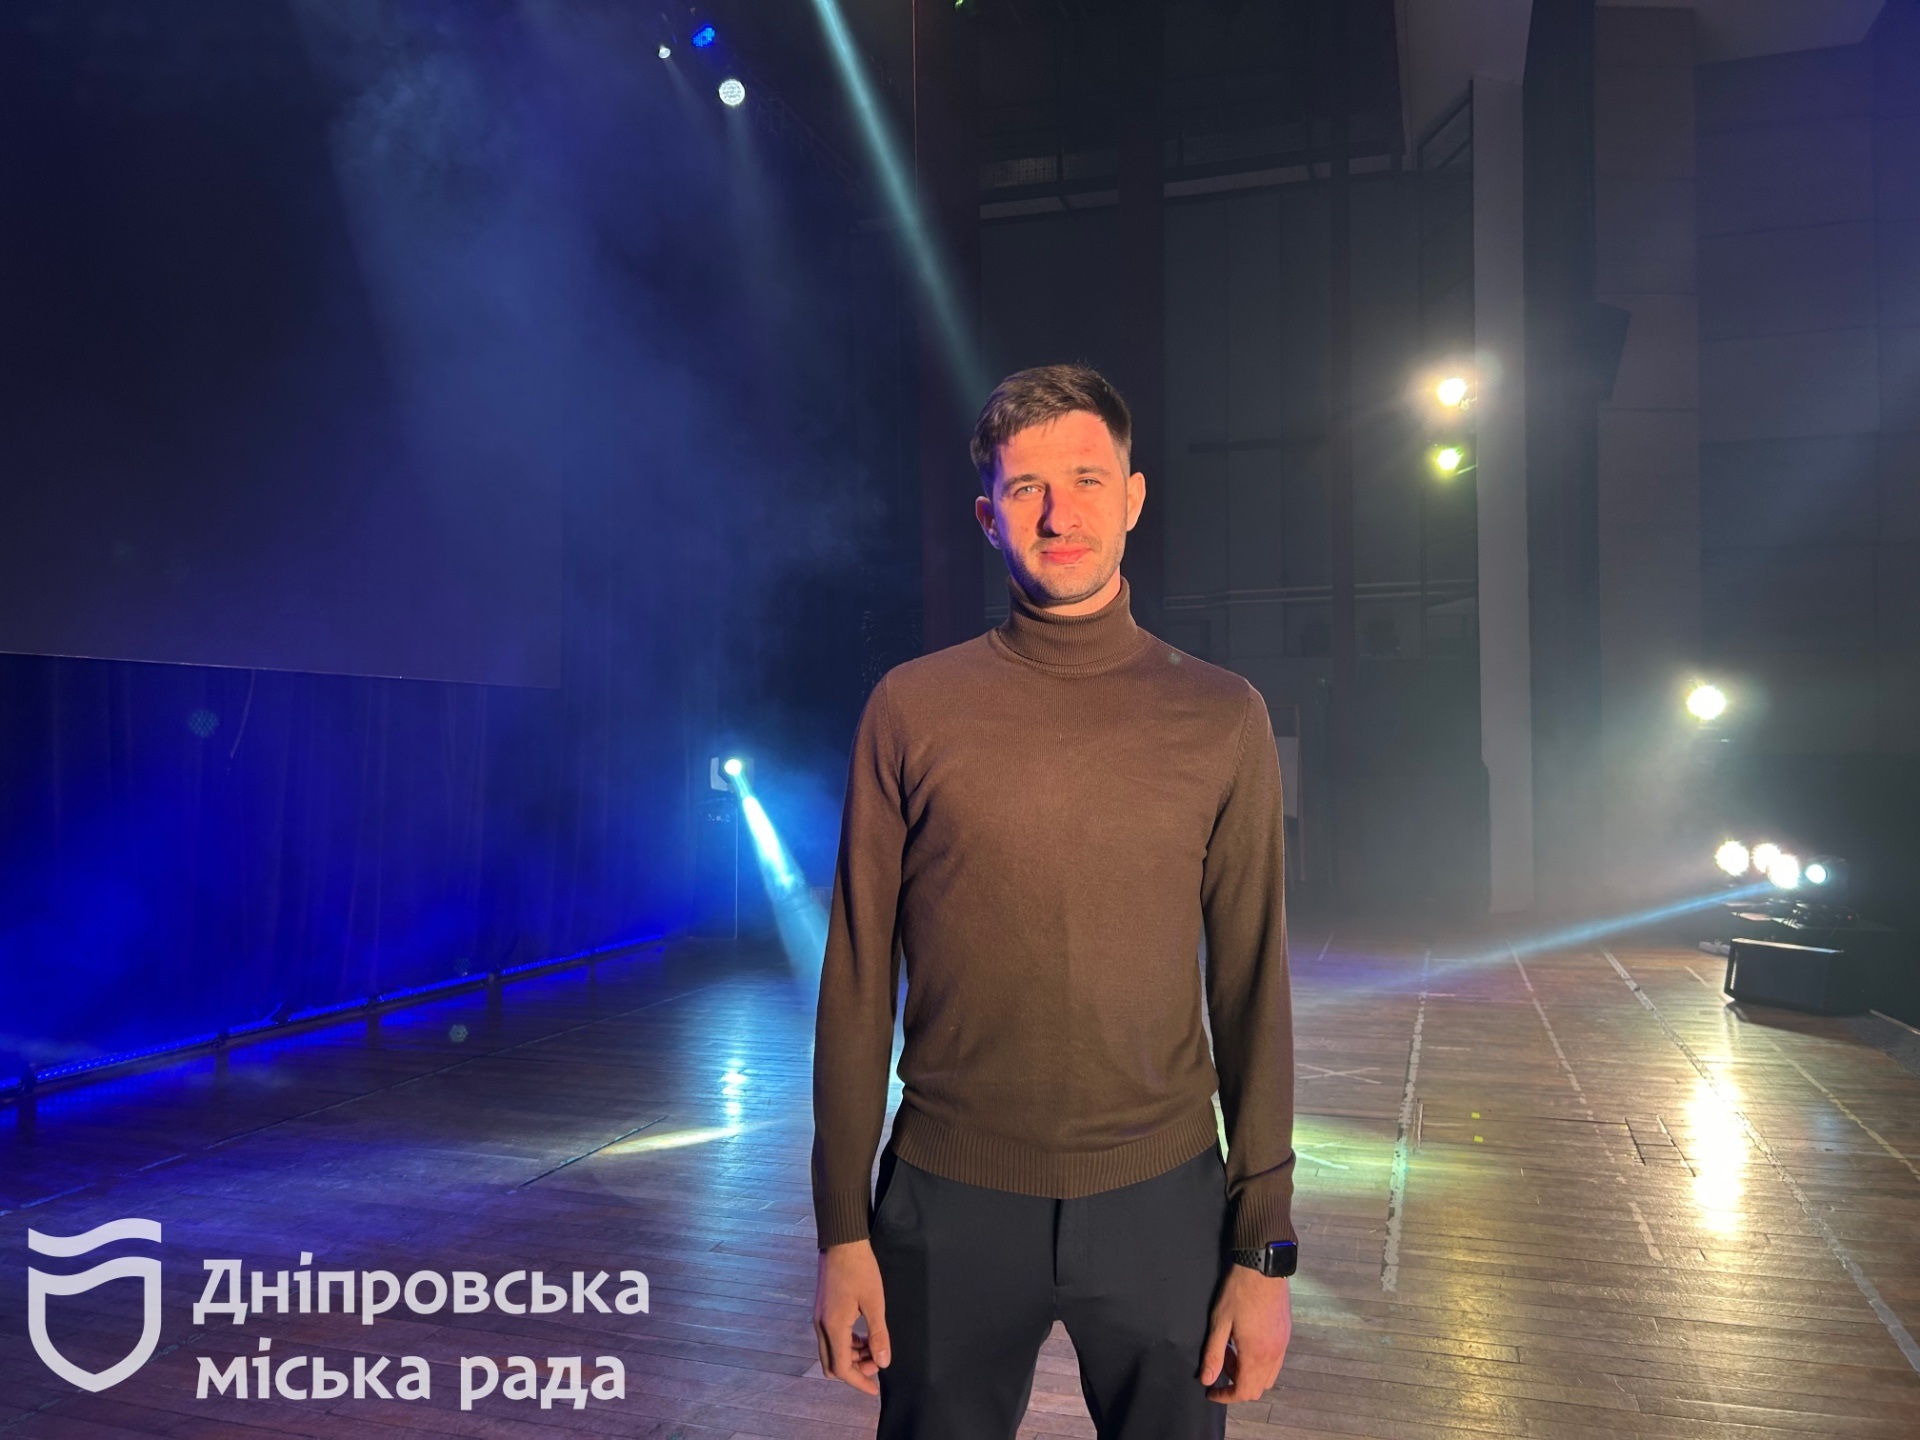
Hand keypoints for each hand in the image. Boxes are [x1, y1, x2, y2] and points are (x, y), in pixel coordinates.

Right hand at [814, 1239, 890, 1394]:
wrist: (842, 1241)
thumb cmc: (860, 1269)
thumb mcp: (875, 1303)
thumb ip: (878, 1335)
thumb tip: (883, 1362)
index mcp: (833, 1327)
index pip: (841, 1369)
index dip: (859, 1382)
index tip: (875, 1390)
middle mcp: (821, 1326)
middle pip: (832, 1364)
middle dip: (854, 1370)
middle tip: (876, 1363)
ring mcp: (819, 1318)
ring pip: (831, 1351)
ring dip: (851, 1356)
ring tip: (874, 1348)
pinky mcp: (823, 1310)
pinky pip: (831, 1337)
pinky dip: (846, 1343)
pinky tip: (863, 1335)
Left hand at [1200, 1264, 1290, 1402]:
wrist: (1264, 1268)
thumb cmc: (1238, 1292)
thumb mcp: (1220, 1322)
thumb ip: (1214, 1354)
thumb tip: (1207, 1380)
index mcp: (1256, 1355)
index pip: (1244, 1392)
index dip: (1226, 1396)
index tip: (1211, 1391)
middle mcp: (1274, 1355)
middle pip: (1258, 1388)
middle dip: (1237, 1383)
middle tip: (1221, 1362)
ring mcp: (1283, 1345)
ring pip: (1268, 1376)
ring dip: (1249, 1373)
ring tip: (1231, 1351)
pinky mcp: (1286, 1335)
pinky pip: (1275, 1361)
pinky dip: (1260, 1362)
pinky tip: (1246, 1342)